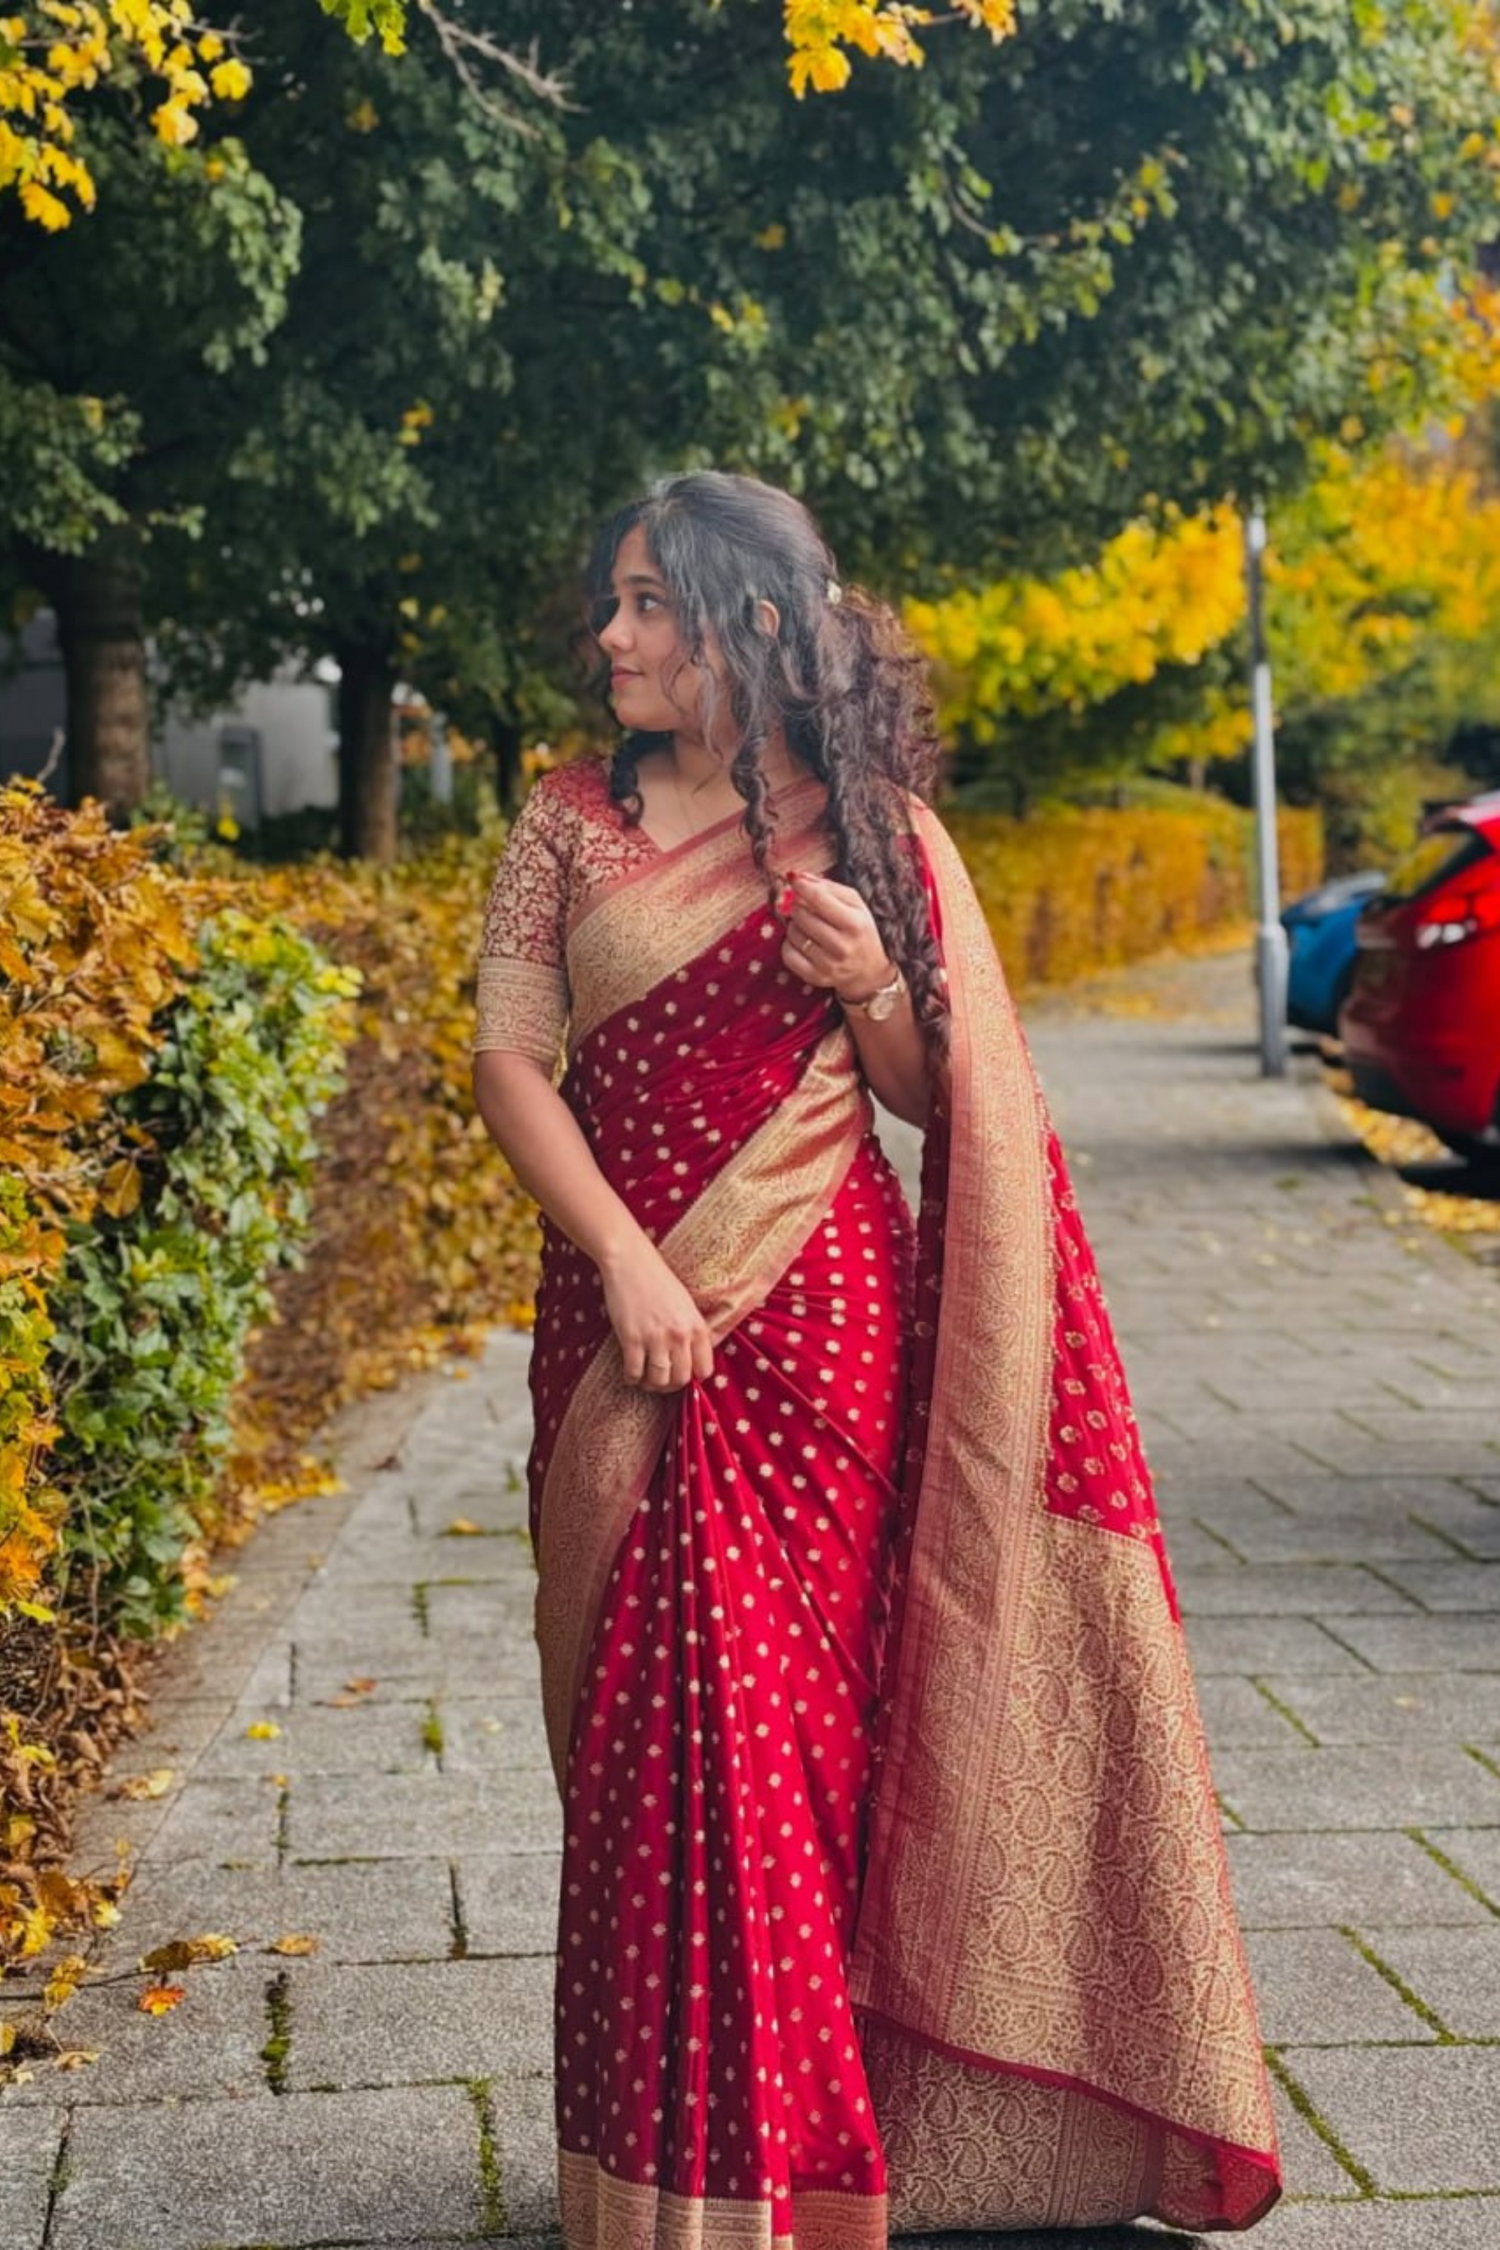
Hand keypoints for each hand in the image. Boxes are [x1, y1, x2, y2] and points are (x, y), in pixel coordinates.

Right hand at [599, 1238, 714, 1392]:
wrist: (631, 1262)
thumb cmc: (658, 1280)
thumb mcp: (686, 1304)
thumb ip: (693, 1329)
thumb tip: (695, 1357)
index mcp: (696, 1326)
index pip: (705, 1369)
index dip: (693, 1376)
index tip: (682, 1374)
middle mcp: (680, 1334)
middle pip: (681, 1379)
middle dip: (671, 1385)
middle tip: (661, 1381)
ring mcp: (655, 1338)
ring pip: (659, 1380)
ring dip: (651, 1385)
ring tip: (645, 1379)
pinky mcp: (631, 1338)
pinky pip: (634, 1372)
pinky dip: (632, 1378)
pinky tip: (630, 1374)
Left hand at [777, 870, 892, 1001]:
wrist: (868, 970)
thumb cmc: (859, 930)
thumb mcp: (855, 904)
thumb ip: (828, 887)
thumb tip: (798, 877)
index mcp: (855, 924)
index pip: (818, 898)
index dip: (801, 886)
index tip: (794, 880)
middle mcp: (842, 946)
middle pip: (801, 915)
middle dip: (799, 907)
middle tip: (807, 909)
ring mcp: (828, 964)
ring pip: (792, 933)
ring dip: (795, 926)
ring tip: (809, 928)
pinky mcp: (815, 977)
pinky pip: (787, 954)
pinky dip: (790, 945)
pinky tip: (803, 943)